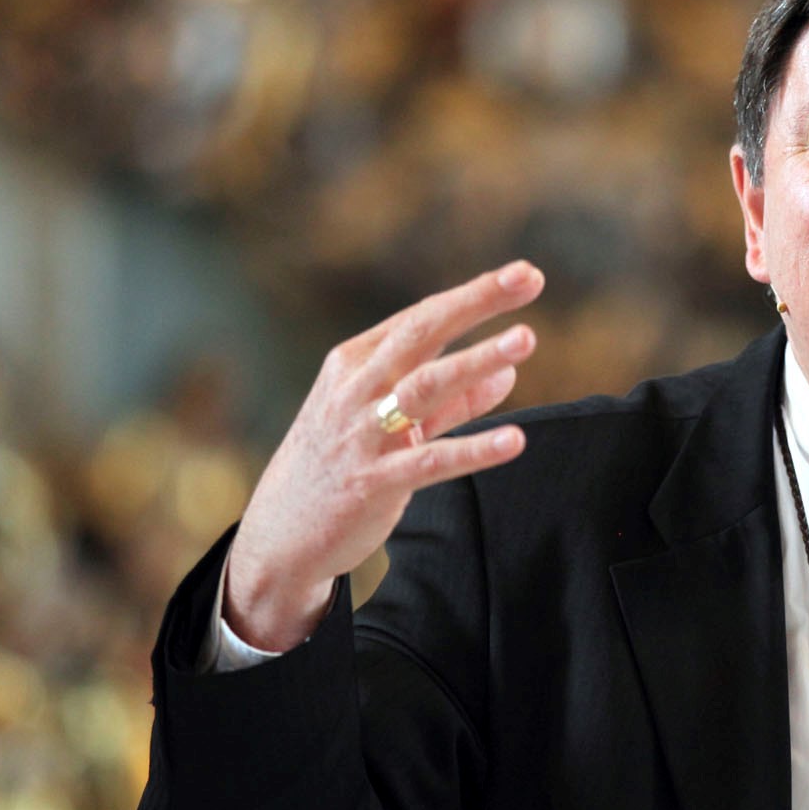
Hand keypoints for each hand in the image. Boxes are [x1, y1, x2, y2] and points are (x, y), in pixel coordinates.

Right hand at [224, 260, 544, 650]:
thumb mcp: (389, 421)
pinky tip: (514, 440)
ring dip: (476, 360)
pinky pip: (430, 461)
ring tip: (525, 339)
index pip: (421, 318)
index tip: (525, 275)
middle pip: (422, 333)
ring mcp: (361, 434)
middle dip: (476, 301)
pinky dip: (473, 449)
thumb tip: (507, 374)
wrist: (280, 534)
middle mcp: (355, 388)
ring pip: (424, 386)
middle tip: (529, 277)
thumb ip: (452, 400)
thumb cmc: (339, 466)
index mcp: (355, 362)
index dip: (474, 294)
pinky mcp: (372, 483)